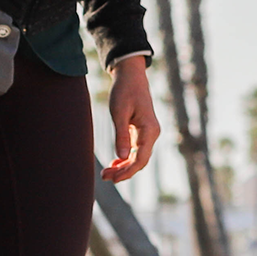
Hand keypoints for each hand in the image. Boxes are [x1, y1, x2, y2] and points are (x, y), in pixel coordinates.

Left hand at [101, 53, 159, 181]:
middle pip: (140, 161)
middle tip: (104, 177)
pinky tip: (114, 162)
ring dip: (123, 166)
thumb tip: (122, 157)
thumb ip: (121, 135)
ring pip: (137, 157)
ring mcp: (148, 133)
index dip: (128, 172)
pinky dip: (125, 158)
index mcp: (149, 130)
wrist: (131, 76)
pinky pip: (136, 150)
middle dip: (123, 171)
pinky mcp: (142, 131)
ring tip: (106, 172)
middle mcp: (152, 134)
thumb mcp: (119, 113)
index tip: (113, 179)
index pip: (141, 159)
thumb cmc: (124, 91)